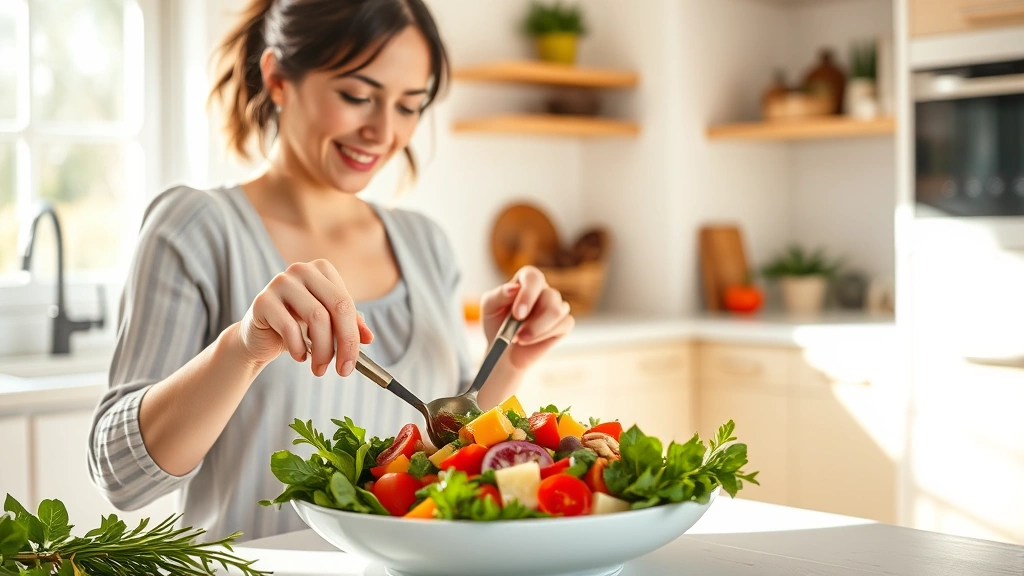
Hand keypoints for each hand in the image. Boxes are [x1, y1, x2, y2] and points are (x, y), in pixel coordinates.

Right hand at [237, 260, 373, 375]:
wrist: (260, 338)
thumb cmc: (297, 328)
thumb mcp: (327, 326)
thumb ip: (349, 326)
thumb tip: (369, 338)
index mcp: (322, 270)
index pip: (347, 303)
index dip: (354, 335)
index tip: (354, 362)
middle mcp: (302, 270)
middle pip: (338, 306)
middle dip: (345, 344)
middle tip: (343, 370)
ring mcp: (281, 282)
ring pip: (317, 317)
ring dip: (323, 350)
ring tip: (319, 368)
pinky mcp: (262, 300)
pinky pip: (290, 327)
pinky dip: (299, 348)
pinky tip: (299, 357)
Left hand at [480, 266, 573, 369]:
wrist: (504, 350)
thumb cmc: (496, 324)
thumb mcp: (490, 308)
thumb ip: (499, 295)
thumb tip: (513, 288)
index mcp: (526, 280)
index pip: (533, 277)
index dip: (528, 294)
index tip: (517, 314)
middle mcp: (543, 290)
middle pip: (550, 295)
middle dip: (533, 319)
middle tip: (516, 334)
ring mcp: (556, 305)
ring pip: (557, 311)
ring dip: (537, 329)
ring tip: (519, 338)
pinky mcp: (564, 322)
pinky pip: (564, 324)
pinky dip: (544, 336)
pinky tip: (530, 340)